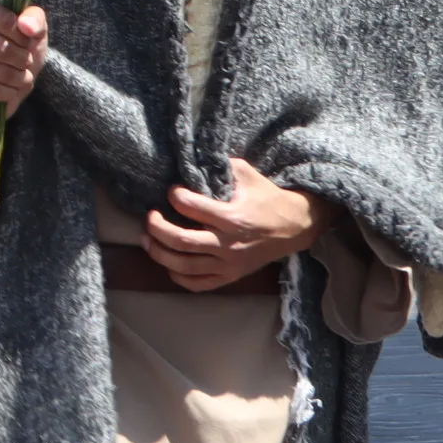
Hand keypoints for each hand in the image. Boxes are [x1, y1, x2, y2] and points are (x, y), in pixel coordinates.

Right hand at [0, 0, 47, 116]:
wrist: (6, 77)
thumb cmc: (17, 47)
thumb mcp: (32, 28)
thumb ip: (34, 18)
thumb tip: (26, 25)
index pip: (1, 20)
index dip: (21, 35)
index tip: (26, 42)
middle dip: (22, 59)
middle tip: (26, 62)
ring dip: (18, 78)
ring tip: (23, 77)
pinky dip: (7, 92)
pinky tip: (12, 89)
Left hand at [146, 157, 331, 291]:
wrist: (295, 227)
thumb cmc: (268, 198)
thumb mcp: (249, 175)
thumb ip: (223, 166)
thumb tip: (195, 158)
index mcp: (233, 217)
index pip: (192, 208)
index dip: (175, 197)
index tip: (171, 192)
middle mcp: (229, 243)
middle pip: (182, 241)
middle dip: (158, 228)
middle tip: (150, 216)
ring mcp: (229, 264)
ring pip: (185, 266)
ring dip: (160, 253)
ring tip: (147, 240)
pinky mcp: (231, 276)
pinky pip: (200, 284)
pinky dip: (179, 277)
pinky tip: (169, 266)